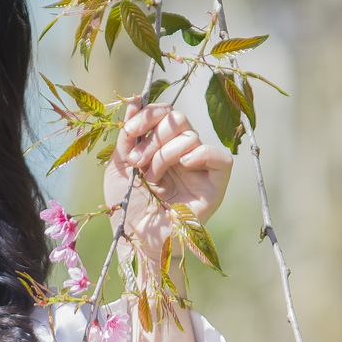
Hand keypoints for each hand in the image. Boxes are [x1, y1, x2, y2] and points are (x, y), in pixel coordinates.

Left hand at [103, 99, 232, 263]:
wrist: (135, 241)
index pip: (164, 114)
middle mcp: (182, 155)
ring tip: (152, 178)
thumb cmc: (126, 208)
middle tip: (138, 161)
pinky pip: (220, 157)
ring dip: (165, 154)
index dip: (148, 115)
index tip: (130, 130)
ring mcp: (199, 169)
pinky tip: (184, 166)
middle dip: (153, 136)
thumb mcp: (120, 165)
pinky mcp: (214, 185)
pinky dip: (202, 154)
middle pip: (178, 119)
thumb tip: (135, 99)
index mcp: (161, 147)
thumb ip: (128, 134)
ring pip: (191, 137)